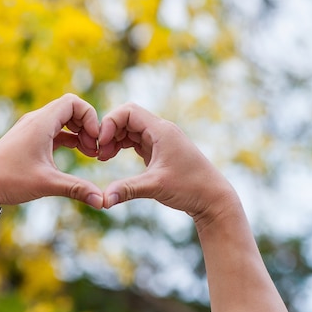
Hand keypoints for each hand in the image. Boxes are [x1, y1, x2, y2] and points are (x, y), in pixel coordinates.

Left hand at [0, 94, 103, 207]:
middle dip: (86, 125)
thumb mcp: (46, 184)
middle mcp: (35, 120)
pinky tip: (77, 153)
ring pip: (62, 119)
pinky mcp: (28, 139)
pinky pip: (54, 130)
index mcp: (40, 123)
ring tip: (89, 153)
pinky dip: (68, 137)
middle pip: (69, 108)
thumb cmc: (9, 181)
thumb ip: (76, 188)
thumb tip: (102, 201)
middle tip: (94, 148)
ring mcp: (30, 129)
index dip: (89, 117)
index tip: (95, 139)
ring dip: (78, 132)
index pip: (73, 102)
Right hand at [98, 103, 237, 222]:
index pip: (128, 111)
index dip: (110, 123)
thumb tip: (102, 200)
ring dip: (114, 139)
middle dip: (110, 132)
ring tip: (103, 157)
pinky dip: (122, 146)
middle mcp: (161, 131)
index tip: (101, 143)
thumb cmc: (190, 188)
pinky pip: (135, 140)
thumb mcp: (155, 187)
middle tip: (99, 153)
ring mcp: (161, 140)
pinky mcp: (159, 151)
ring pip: (130, 129)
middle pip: (127, 118)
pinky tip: (112, 157)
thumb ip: (127, 189)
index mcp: (161, 130)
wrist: (213, 198)